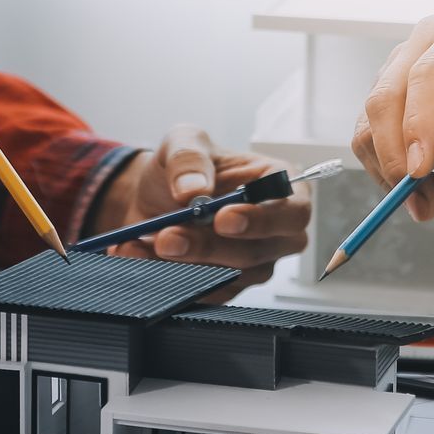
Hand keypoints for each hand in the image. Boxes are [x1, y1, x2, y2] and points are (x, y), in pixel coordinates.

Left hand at [86, 126, 310, 297]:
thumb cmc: (184, 166)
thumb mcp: (182, 141)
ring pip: (229, 277)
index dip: (262, 219)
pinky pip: (205, 293)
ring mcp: (254, 263)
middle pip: (259, 253)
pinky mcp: (228, 287)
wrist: (155, 196)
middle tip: (169, 238)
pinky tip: (140, 255)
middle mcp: (275, 231)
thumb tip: (193, 191)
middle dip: (210, 248)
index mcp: (280, 186)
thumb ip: (189, 158)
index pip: (293, 211)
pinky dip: (169, 278)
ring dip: (184, 265)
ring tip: (145, 243)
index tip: (222, 219)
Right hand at [349, 4, 433, 223]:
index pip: (430, 74)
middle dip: (397, 159)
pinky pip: (373, 141)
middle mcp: (431, 40)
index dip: (419, 123)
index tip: (419, 172)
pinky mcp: (394, 96)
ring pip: (373, 125)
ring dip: (396, 176)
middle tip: (424, 207)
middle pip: (386, 98)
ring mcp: (405, 66)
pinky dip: (393, 177)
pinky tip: (433, 197)